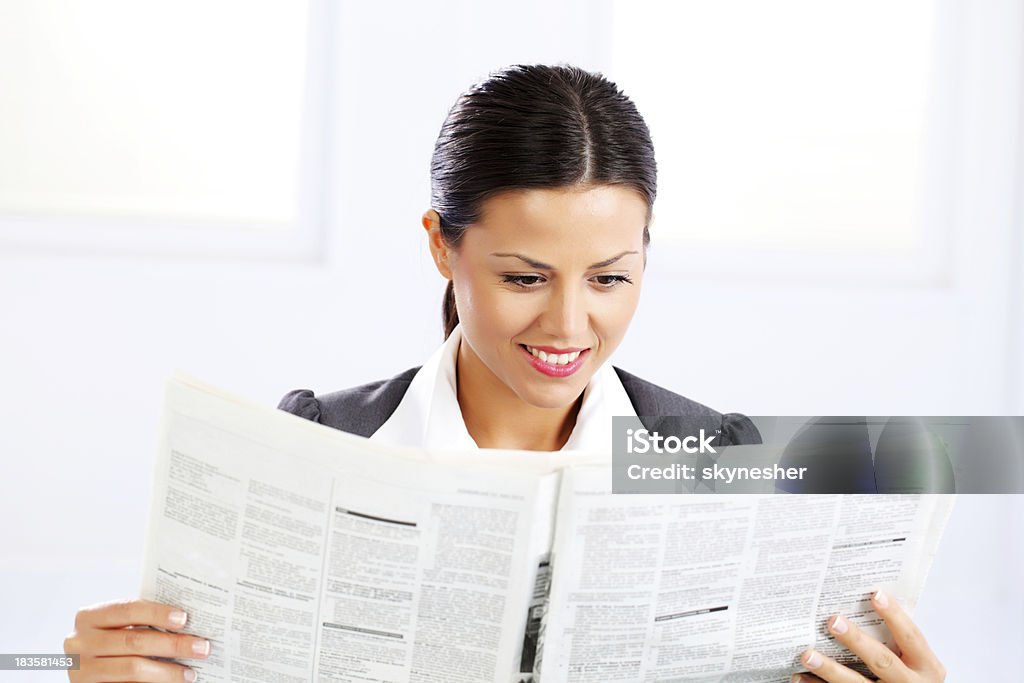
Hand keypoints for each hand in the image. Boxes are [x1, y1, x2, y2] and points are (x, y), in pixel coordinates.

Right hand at [63, 598, 210, 681]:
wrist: (94, 672)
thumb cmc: (115, 643)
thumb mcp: (121, 628)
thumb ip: (143, 621)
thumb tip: (189, 621)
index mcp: (88, 617)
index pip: (128, 609)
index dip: (157, 613)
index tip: (185, 619)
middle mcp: (78, 642)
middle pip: (134, 641)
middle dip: (173, 644)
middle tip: (202, 647)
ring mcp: (80, 670)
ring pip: (132, 668)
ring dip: (167, 672)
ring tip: (191, 673)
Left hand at [793, 590, 945, 681]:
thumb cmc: (910, 677)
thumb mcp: (914, 660)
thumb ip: (897, 639)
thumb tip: (862, 601)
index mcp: (926, 667)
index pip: (911, 637)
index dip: (895, 616)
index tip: (875, 594)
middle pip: (882, 661)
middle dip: (856, 640)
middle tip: (833, 622)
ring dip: (829, 669)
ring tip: (807, 655)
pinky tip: (800, 676)